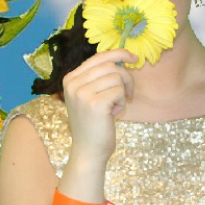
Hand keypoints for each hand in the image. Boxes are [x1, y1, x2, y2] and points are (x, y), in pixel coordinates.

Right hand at [62, 48, 136, 162]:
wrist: (88, 151)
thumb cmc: (94, 123)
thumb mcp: (89, 95)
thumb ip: (98, 77)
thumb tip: (122, 57)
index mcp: (70, 78)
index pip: (98, 57)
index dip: (119, 54)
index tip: (134, 58)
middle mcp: (73, 83)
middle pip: (110, 65)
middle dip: (126, 78)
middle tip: (127, 94)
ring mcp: (82, 93)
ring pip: (117, 77)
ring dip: (122, 92)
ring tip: (114, 107)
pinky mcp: (94, 103)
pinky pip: (119, 91)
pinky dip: (121, 102)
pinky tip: (113, 114)